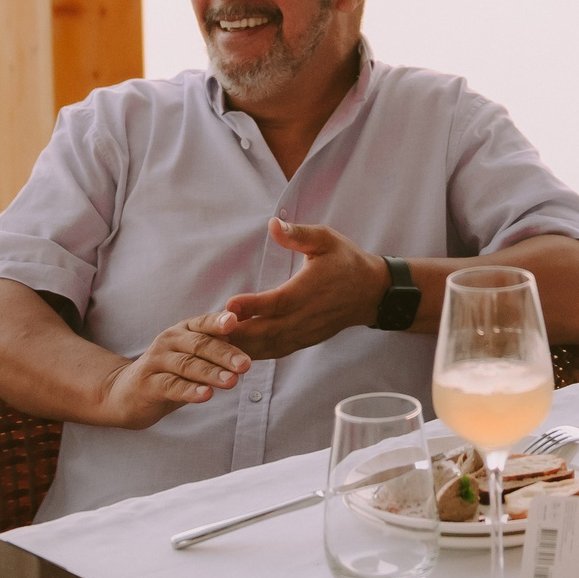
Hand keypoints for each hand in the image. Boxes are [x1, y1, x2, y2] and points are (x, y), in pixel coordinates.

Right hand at [96, 312, 251, 428]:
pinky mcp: (147, 384)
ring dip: (211, 373)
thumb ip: (214, 350)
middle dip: (225, 354)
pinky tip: (206, 395)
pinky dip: (190, 391)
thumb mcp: (191, 358)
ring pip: (187, 365)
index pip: (203, 323)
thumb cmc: (169, 373)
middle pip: (199, 345)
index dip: (218, 322)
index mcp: (183, 331)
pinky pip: (171, 386)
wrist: (126, 393)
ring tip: (232, 382)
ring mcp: (156, 362)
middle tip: (246, 364)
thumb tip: (246, 346)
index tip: (236, 323)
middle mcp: (169, 341)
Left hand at [219, 218, 387, 359]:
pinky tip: (235, 351)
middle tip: (208, 332)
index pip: (276, 302)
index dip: (252, 305)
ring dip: (242, 347)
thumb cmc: (345, 261)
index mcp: (308, 290)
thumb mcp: (326, 239)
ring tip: (214, 344)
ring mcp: (305, 333)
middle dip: (238, 334)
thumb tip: (273, 224)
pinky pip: (276, 351)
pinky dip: (255, 353)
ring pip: (269, 346)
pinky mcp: (304, 341)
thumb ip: (299, 234)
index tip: (229, 304)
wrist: (371, 292)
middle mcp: (305, 316)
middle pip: (267, 331)